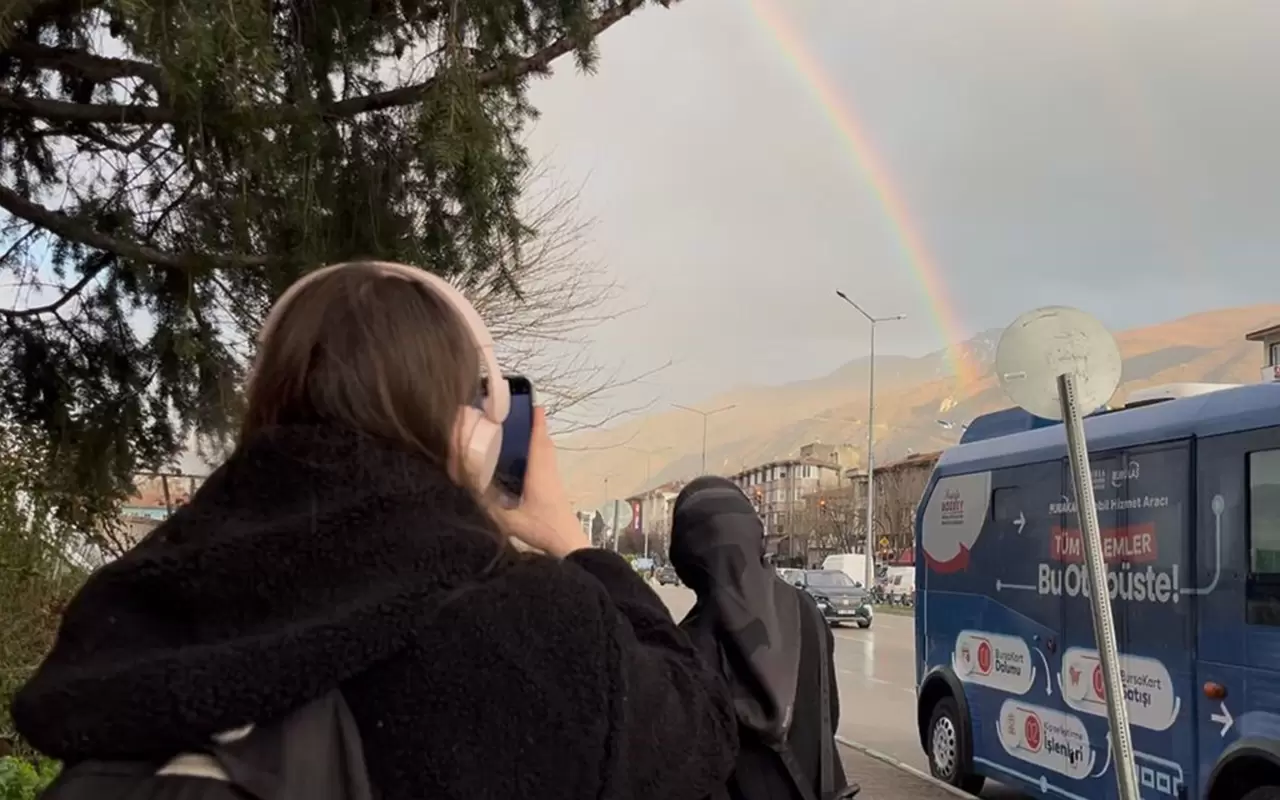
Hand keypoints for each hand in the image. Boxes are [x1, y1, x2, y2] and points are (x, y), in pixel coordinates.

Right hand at [491, 407, 589, 557]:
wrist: (566, 544)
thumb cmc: (540, 528)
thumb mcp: (506, 518)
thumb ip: (485, 501)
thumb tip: (465, 481)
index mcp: (539, 470)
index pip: (538, 437)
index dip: (534, 419)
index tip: (528, 401)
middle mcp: (548, 467)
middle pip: (541, 438)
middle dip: (529, 422)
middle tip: (511, 411)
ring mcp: (552, 475)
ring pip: (544, 448)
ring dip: (533, 435)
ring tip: (513, 427)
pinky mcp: (553, 484)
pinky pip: (544, 458)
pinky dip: (534, 448)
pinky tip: (520, 454)